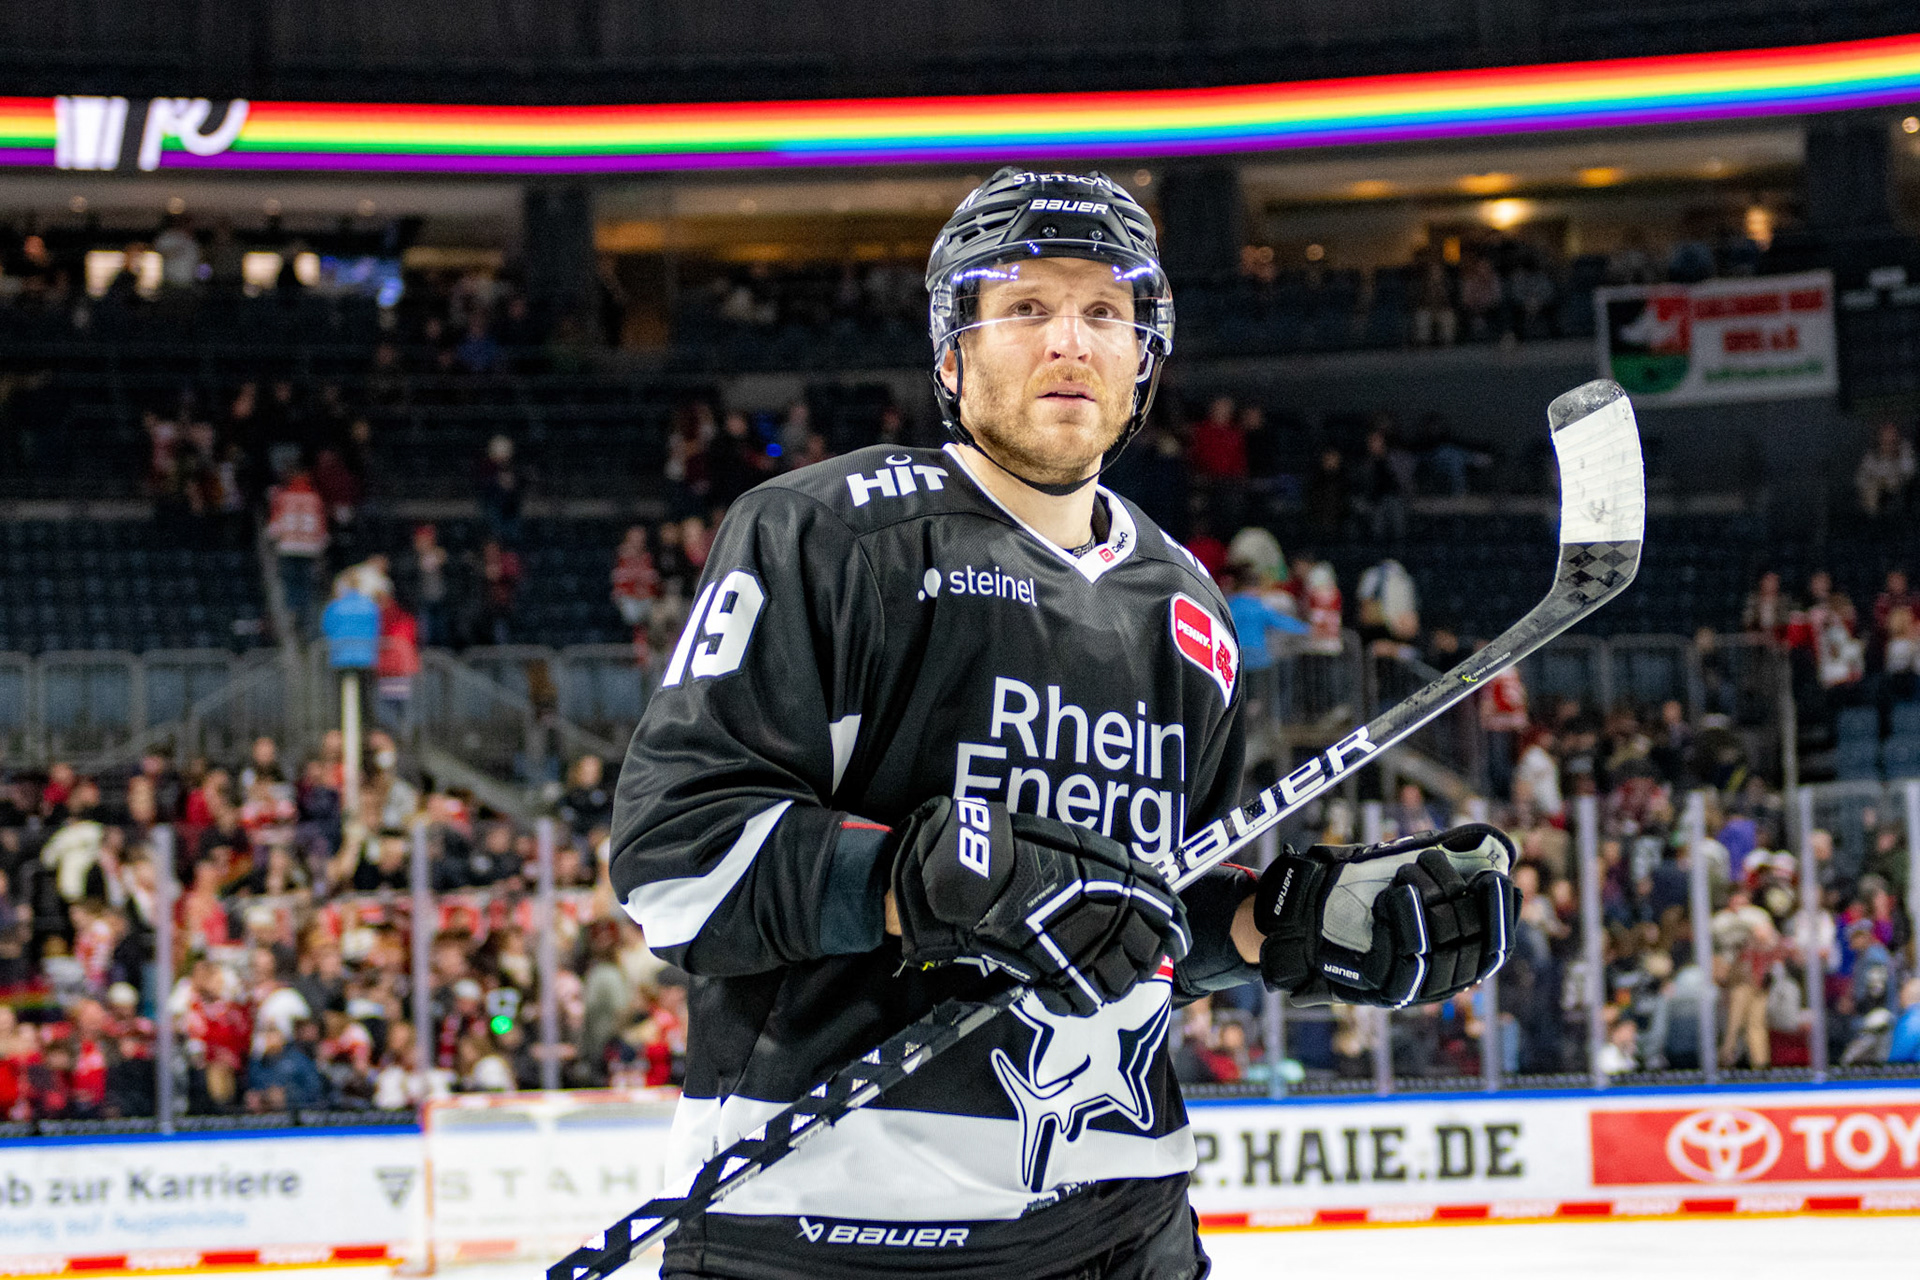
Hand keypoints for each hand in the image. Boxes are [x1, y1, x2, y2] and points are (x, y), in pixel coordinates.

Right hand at [887, 796, 1187, 1016]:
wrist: (975, 879)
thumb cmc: (1020, 851)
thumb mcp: (1076, 844)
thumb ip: (1113, 867)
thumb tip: (1141, 884)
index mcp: (1116, 885)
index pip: (1163, 912)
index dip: (1173, 926)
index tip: (1175, 933)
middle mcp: (1106, 923)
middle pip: (1146, 952)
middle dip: (1149, 954)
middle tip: (1144, 954)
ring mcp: (1080, 953)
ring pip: (1119, 982)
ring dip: (1120, 979)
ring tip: (1112, 974)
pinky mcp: (1052, 976)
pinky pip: (1081, 999)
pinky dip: (1083, 997)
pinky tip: (1077, 988)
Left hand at [1250, 823, 1517, 1008]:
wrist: (1305, 914)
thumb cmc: (1361, 891)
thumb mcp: (1413, 873)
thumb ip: (1457, 862)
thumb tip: (1501, 853)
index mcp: (1456, 962)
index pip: (1495, 948)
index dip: (1500, 914)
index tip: (1495, 878)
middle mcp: (1439, 983)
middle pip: (1468, 942)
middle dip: (1453, 893)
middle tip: (1427, 860)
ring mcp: (1410, 990)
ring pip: (1438, 948)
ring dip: (1426, 901)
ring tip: (1405, 874)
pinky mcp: (1379, 990)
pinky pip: (1404, 958)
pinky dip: (1401, 919)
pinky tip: (1390, 896)